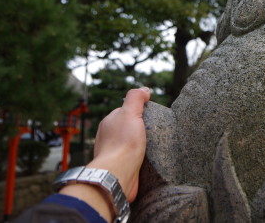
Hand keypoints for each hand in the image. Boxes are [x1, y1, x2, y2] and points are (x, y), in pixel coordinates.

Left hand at [59, 87, 149, 221]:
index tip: (152, 115)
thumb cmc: (123, 143)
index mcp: (109, 122)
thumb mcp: (130, 113)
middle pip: (129, 127)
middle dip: (141, 128)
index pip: (126, 111)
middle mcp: (109, 137)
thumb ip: (135, 98)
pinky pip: (133, 159)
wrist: (117, 174)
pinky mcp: (121, 167)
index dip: (139, 111)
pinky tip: (149, 159)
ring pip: (131, 144)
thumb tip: (144, 89)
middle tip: (156, 131)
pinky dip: (141, 158)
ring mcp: (114, 153)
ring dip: (141, 145)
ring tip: (155, 146)